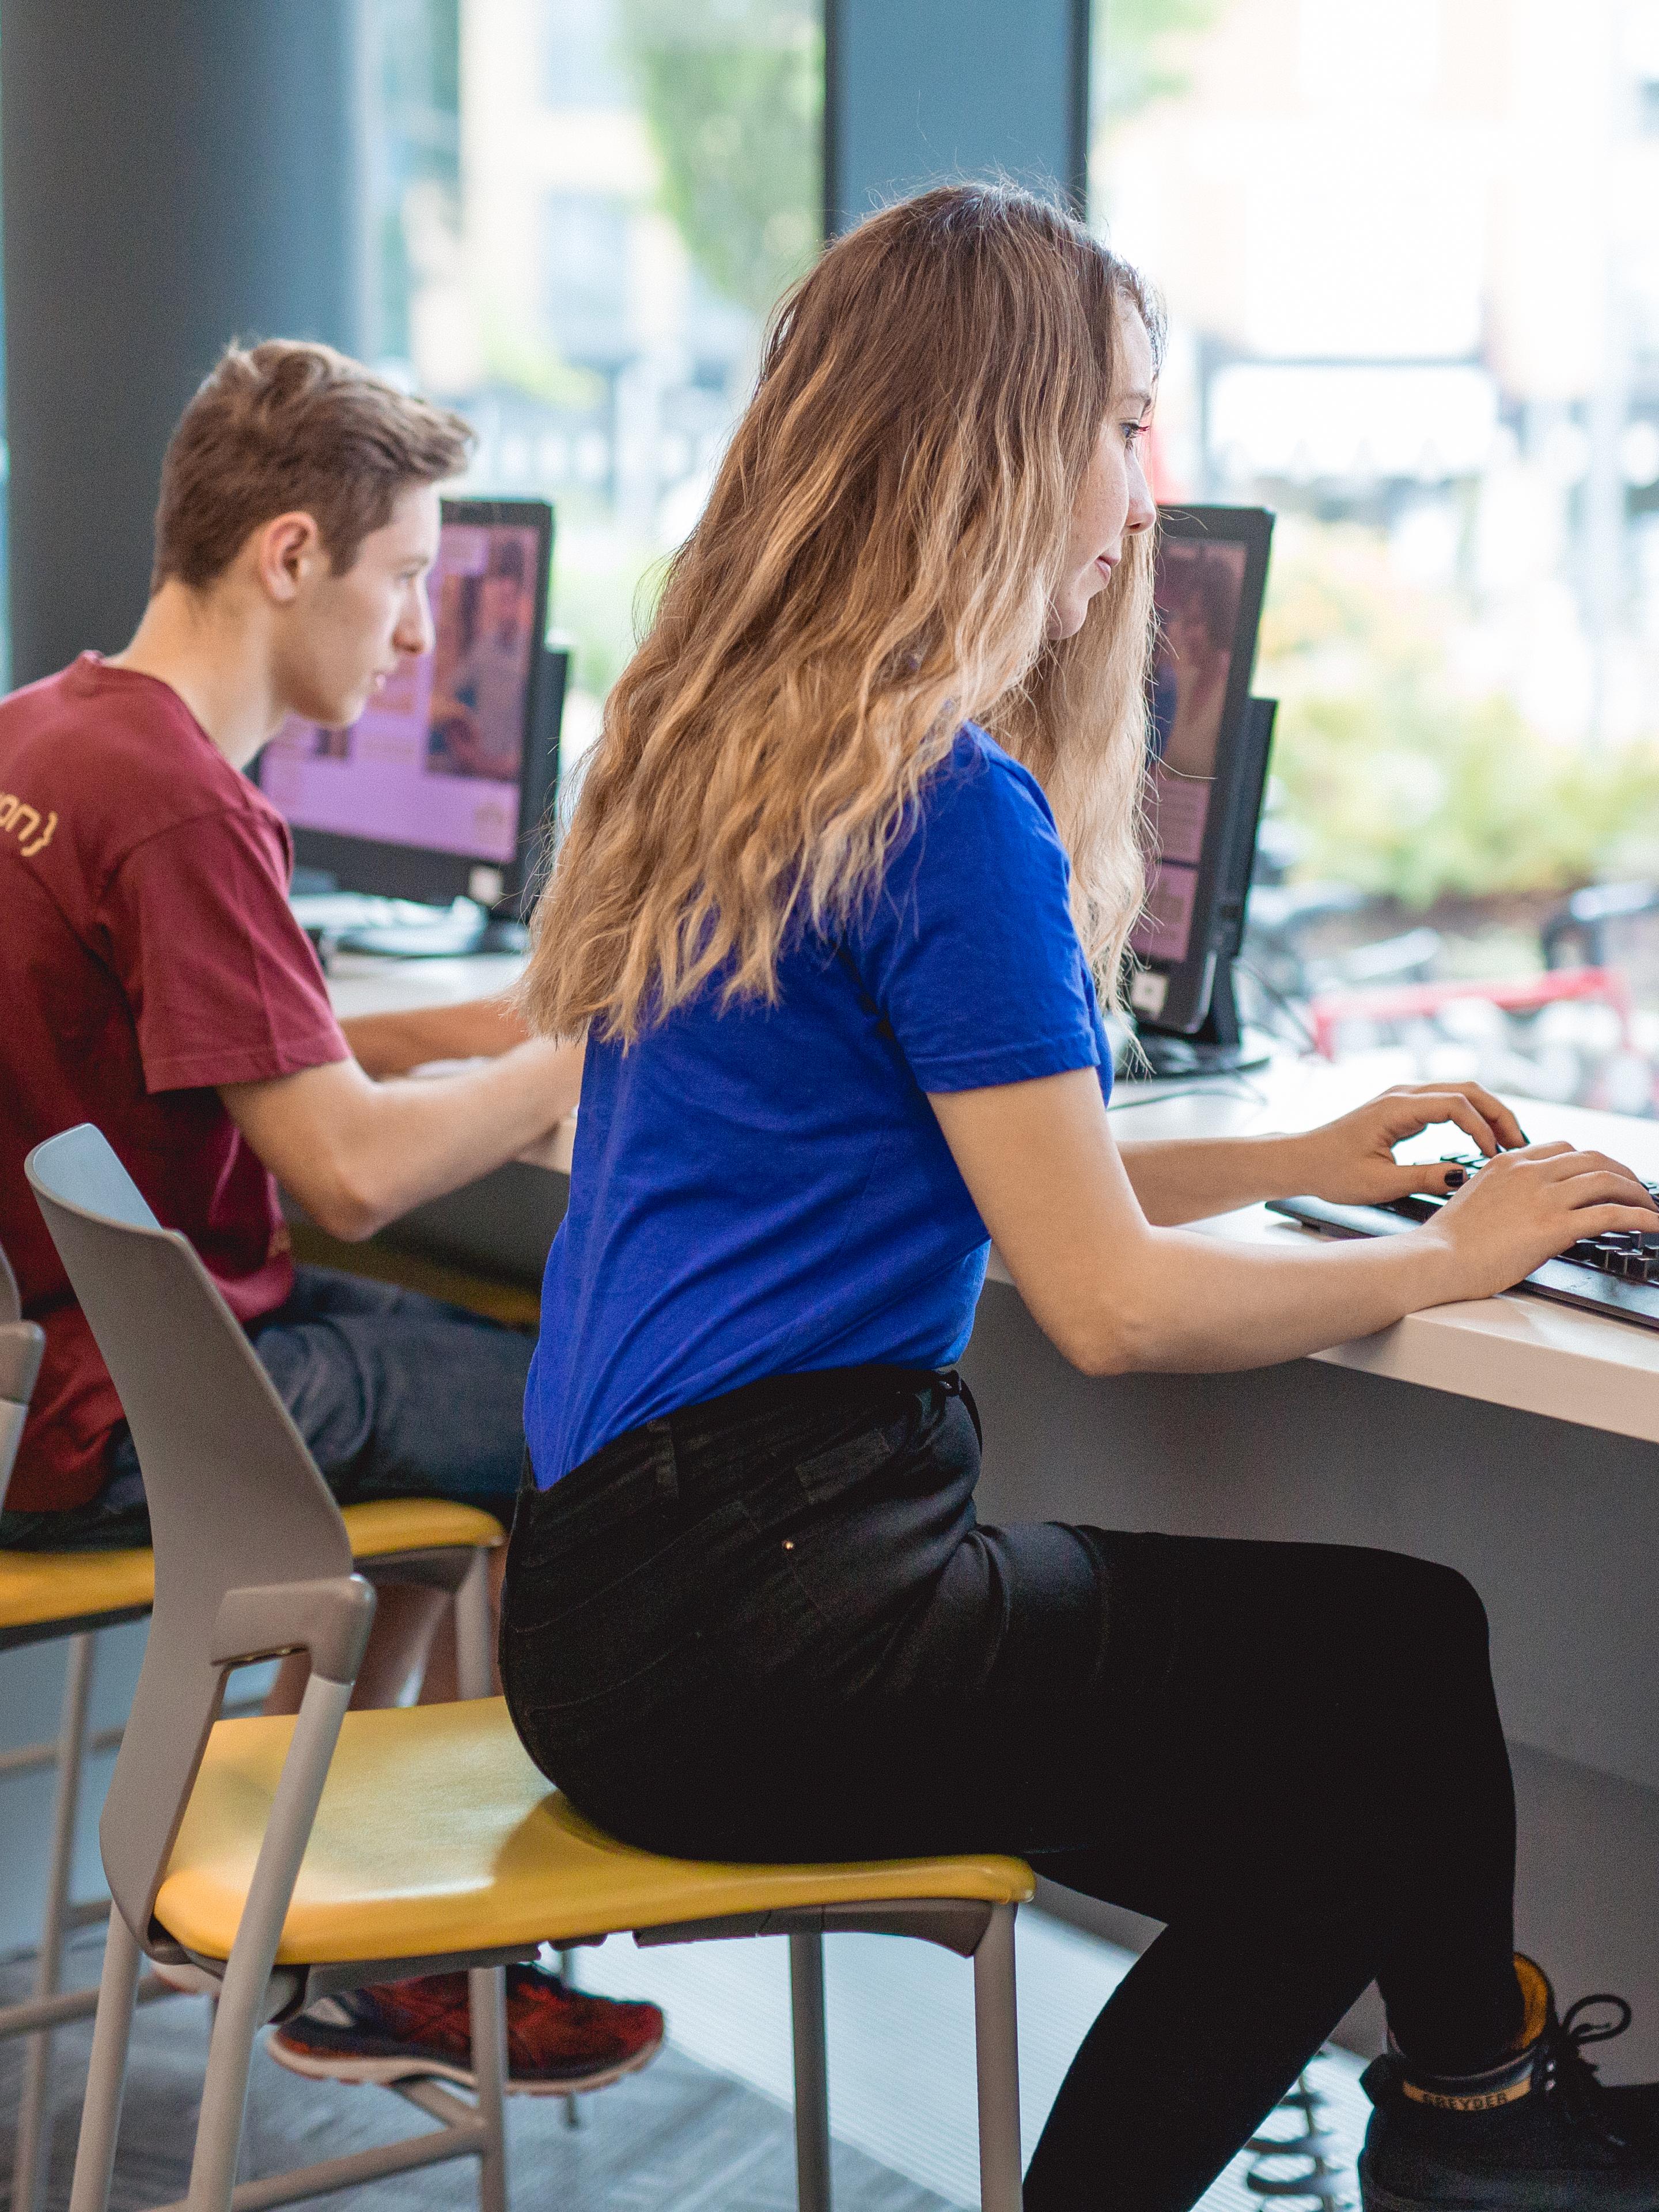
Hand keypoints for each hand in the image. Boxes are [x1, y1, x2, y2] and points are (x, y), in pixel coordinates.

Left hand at [1291, 1082, 1529, 1206]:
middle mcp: (1403, 1095)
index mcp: (1396, 1108)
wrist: (1300, 1160)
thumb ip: (1424, 1178)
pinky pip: (1448, 1104)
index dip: (1483, 1128)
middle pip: (1467, 1091)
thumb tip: (1464, 1177)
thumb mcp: (1379, 1183)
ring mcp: (1404, 1098)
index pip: (1456, 1105)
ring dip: (1489, 1115)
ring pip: (1460, 1094)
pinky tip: (1485, 1141)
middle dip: (1498, 1115)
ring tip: (1510, 1144)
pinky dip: (1472, 1118)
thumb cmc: (1331, 1171)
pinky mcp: (1404, 1109)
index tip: (1496, 1156)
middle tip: (1520, 1146)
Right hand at [1420, 1141, 1658, 1301]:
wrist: (1434, 1259)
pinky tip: (1653, 1224)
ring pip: (1607, 1180)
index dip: (1593, 1162)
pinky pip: (1611, 1214)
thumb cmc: (1448, 1241)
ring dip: (1637, 1193)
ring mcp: (1543, 1196)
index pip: (1564, 1150)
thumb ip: (1509, 1194)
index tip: (1605, 1178)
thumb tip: (1531, 1209)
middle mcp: (1529, 1172)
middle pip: (1593, 1159)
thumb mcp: (1479, 1201)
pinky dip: (1640, 1217)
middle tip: (1638, 1192)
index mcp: (1508, 1162)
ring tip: (1650, 1208)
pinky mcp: (1553, 1225)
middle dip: (1623, 1174)